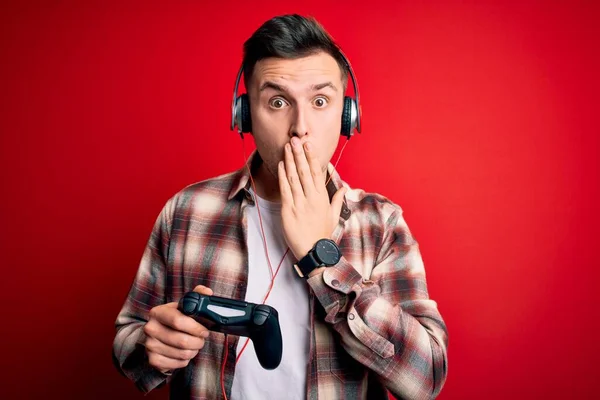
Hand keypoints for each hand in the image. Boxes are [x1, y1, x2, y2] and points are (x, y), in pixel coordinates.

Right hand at [143, 285, 212, 373]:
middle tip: (201, 339)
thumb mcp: (182, 306)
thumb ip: (197, 296)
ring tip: (194, 345)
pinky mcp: (153, 360)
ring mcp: (150, 345)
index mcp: (158, 312)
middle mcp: (150, 329)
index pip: (178, 321)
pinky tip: (184, 352)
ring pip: (182, 354)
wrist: (155, 335)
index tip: (205, 331)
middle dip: (198, 342)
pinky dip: (186, 360)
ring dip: (193, 351)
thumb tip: (208, 292)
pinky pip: (178, 364)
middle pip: (182, 341)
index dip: (196, 328)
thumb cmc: (174, 319)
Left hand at [278, 136, 346, 260]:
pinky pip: (285, 190)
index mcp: (322, 198)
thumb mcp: (333, 216)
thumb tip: (344, 188)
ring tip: (287, 148)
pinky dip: (283, 177)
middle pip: (305, 171)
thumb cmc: (323, 234)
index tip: (309, 145)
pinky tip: (281, 165)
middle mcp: (312, 198)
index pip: (318, 173)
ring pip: (294, 178)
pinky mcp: (289, 210)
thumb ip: (338, 200)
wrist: (314, 251)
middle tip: (295, 140)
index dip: (312, 158)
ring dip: (290, 161)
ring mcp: (300, 203)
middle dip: (299, 154)